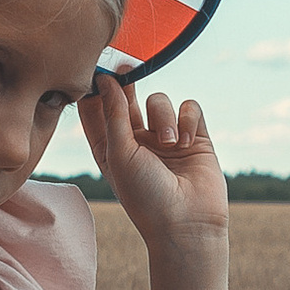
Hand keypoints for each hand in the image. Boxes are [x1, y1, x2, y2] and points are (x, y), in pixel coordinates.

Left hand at [78, 76, 228, 256]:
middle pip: (128, 98)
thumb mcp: (120, 153)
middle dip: (128, 82)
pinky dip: (187, 120)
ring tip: (170, 144)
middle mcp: (137, 141)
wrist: (187, 224)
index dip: (95, 90)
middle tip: (127, 66)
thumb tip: (105, 79)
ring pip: (160, 101)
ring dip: (164, 116)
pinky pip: (189, 108)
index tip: (96, 70)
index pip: (97, 111)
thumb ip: (114, 113)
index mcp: (110, 147)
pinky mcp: (194, 137)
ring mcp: (166, 138)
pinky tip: (187, 142)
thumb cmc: (145, 195)